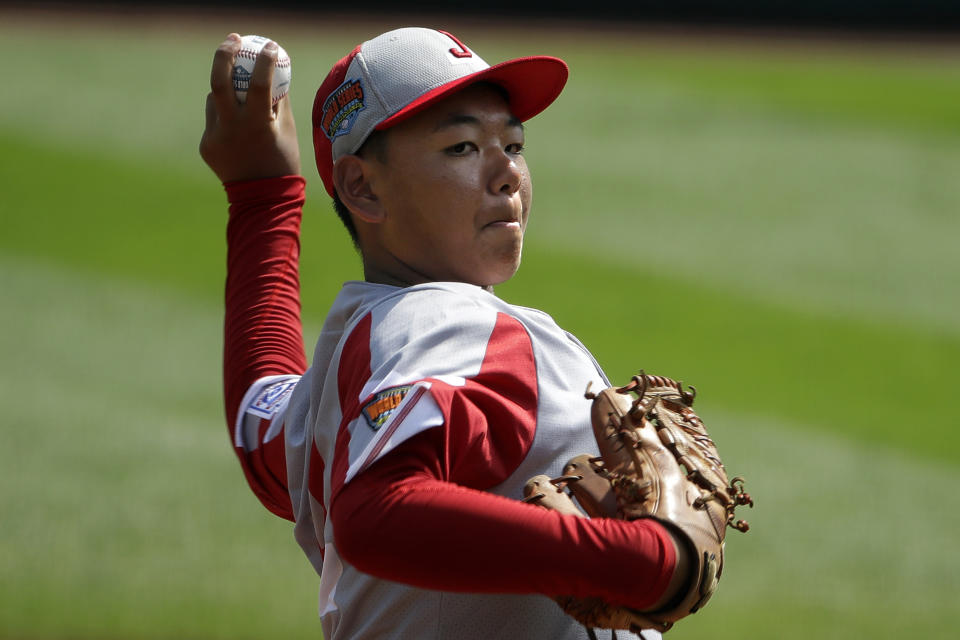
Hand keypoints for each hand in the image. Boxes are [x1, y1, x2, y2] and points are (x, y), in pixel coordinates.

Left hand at [199, 33, 300, 182]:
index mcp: (256, 126)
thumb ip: (278, 101)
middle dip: (224, 54)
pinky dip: (225, 116)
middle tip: (234, 39)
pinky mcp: (206, 145)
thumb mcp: (286, 130)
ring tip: (242, 99)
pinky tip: (238, 130)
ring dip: (226, 92)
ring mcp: (214, 137)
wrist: (263, 200)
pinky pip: (214, 120)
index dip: (264, 60)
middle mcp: (231, 129)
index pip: (258, 83)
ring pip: (215, 100)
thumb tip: (274, 71)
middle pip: (218, 81)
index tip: (270, 46)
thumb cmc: (282, 162)